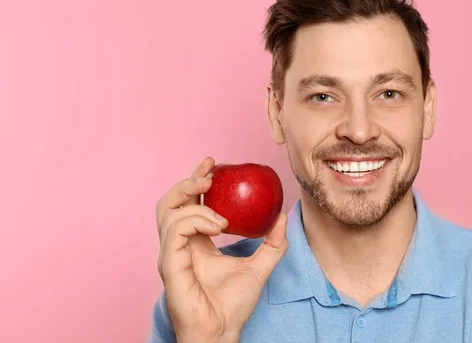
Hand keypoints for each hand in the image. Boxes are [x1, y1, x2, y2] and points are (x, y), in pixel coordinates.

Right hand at [155, 157, 288, 341]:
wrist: (223, 331)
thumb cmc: (233, 304)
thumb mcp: (260, 266)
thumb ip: (272, 242)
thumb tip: (283, 216)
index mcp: (194, 242)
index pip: (188, 203)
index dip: (196, 180)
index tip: (215, 164)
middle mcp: (178, 244)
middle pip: (170, 201)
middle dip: (188, 181)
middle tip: (211, 173)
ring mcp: (171, 254)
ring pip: (168, 211)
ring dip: (196, 203)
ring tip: (221, 213)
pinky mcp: (169, 264)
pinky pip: (175, 231)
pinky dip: (195, 220)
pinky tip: (217, 226)